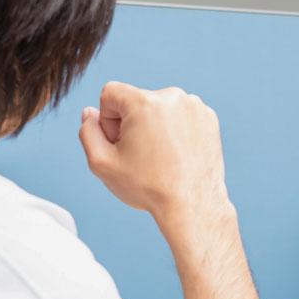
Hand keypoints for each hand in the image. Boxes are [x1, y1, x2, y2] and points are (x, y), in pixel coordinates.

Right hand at [78, 82, 227, 223]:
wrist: (193, 204)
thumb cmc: (148, 186)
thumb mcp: (102, 163)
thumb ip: (88, 132)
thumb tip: (91, 112)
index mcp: (145, 102)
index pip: (110, 93)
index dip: (108, 121)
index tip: (120, 143)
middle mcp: (173, 96)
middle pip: (136, 100)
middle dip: (132, 123)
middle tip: (141, 154)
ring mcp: (195, 106)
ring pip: (160, 108)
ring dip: (154, 126)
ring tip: (161, 156)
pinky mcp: (209, 118)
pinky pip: (181, 115)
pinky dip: (176, 130)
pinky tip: (178, 154)